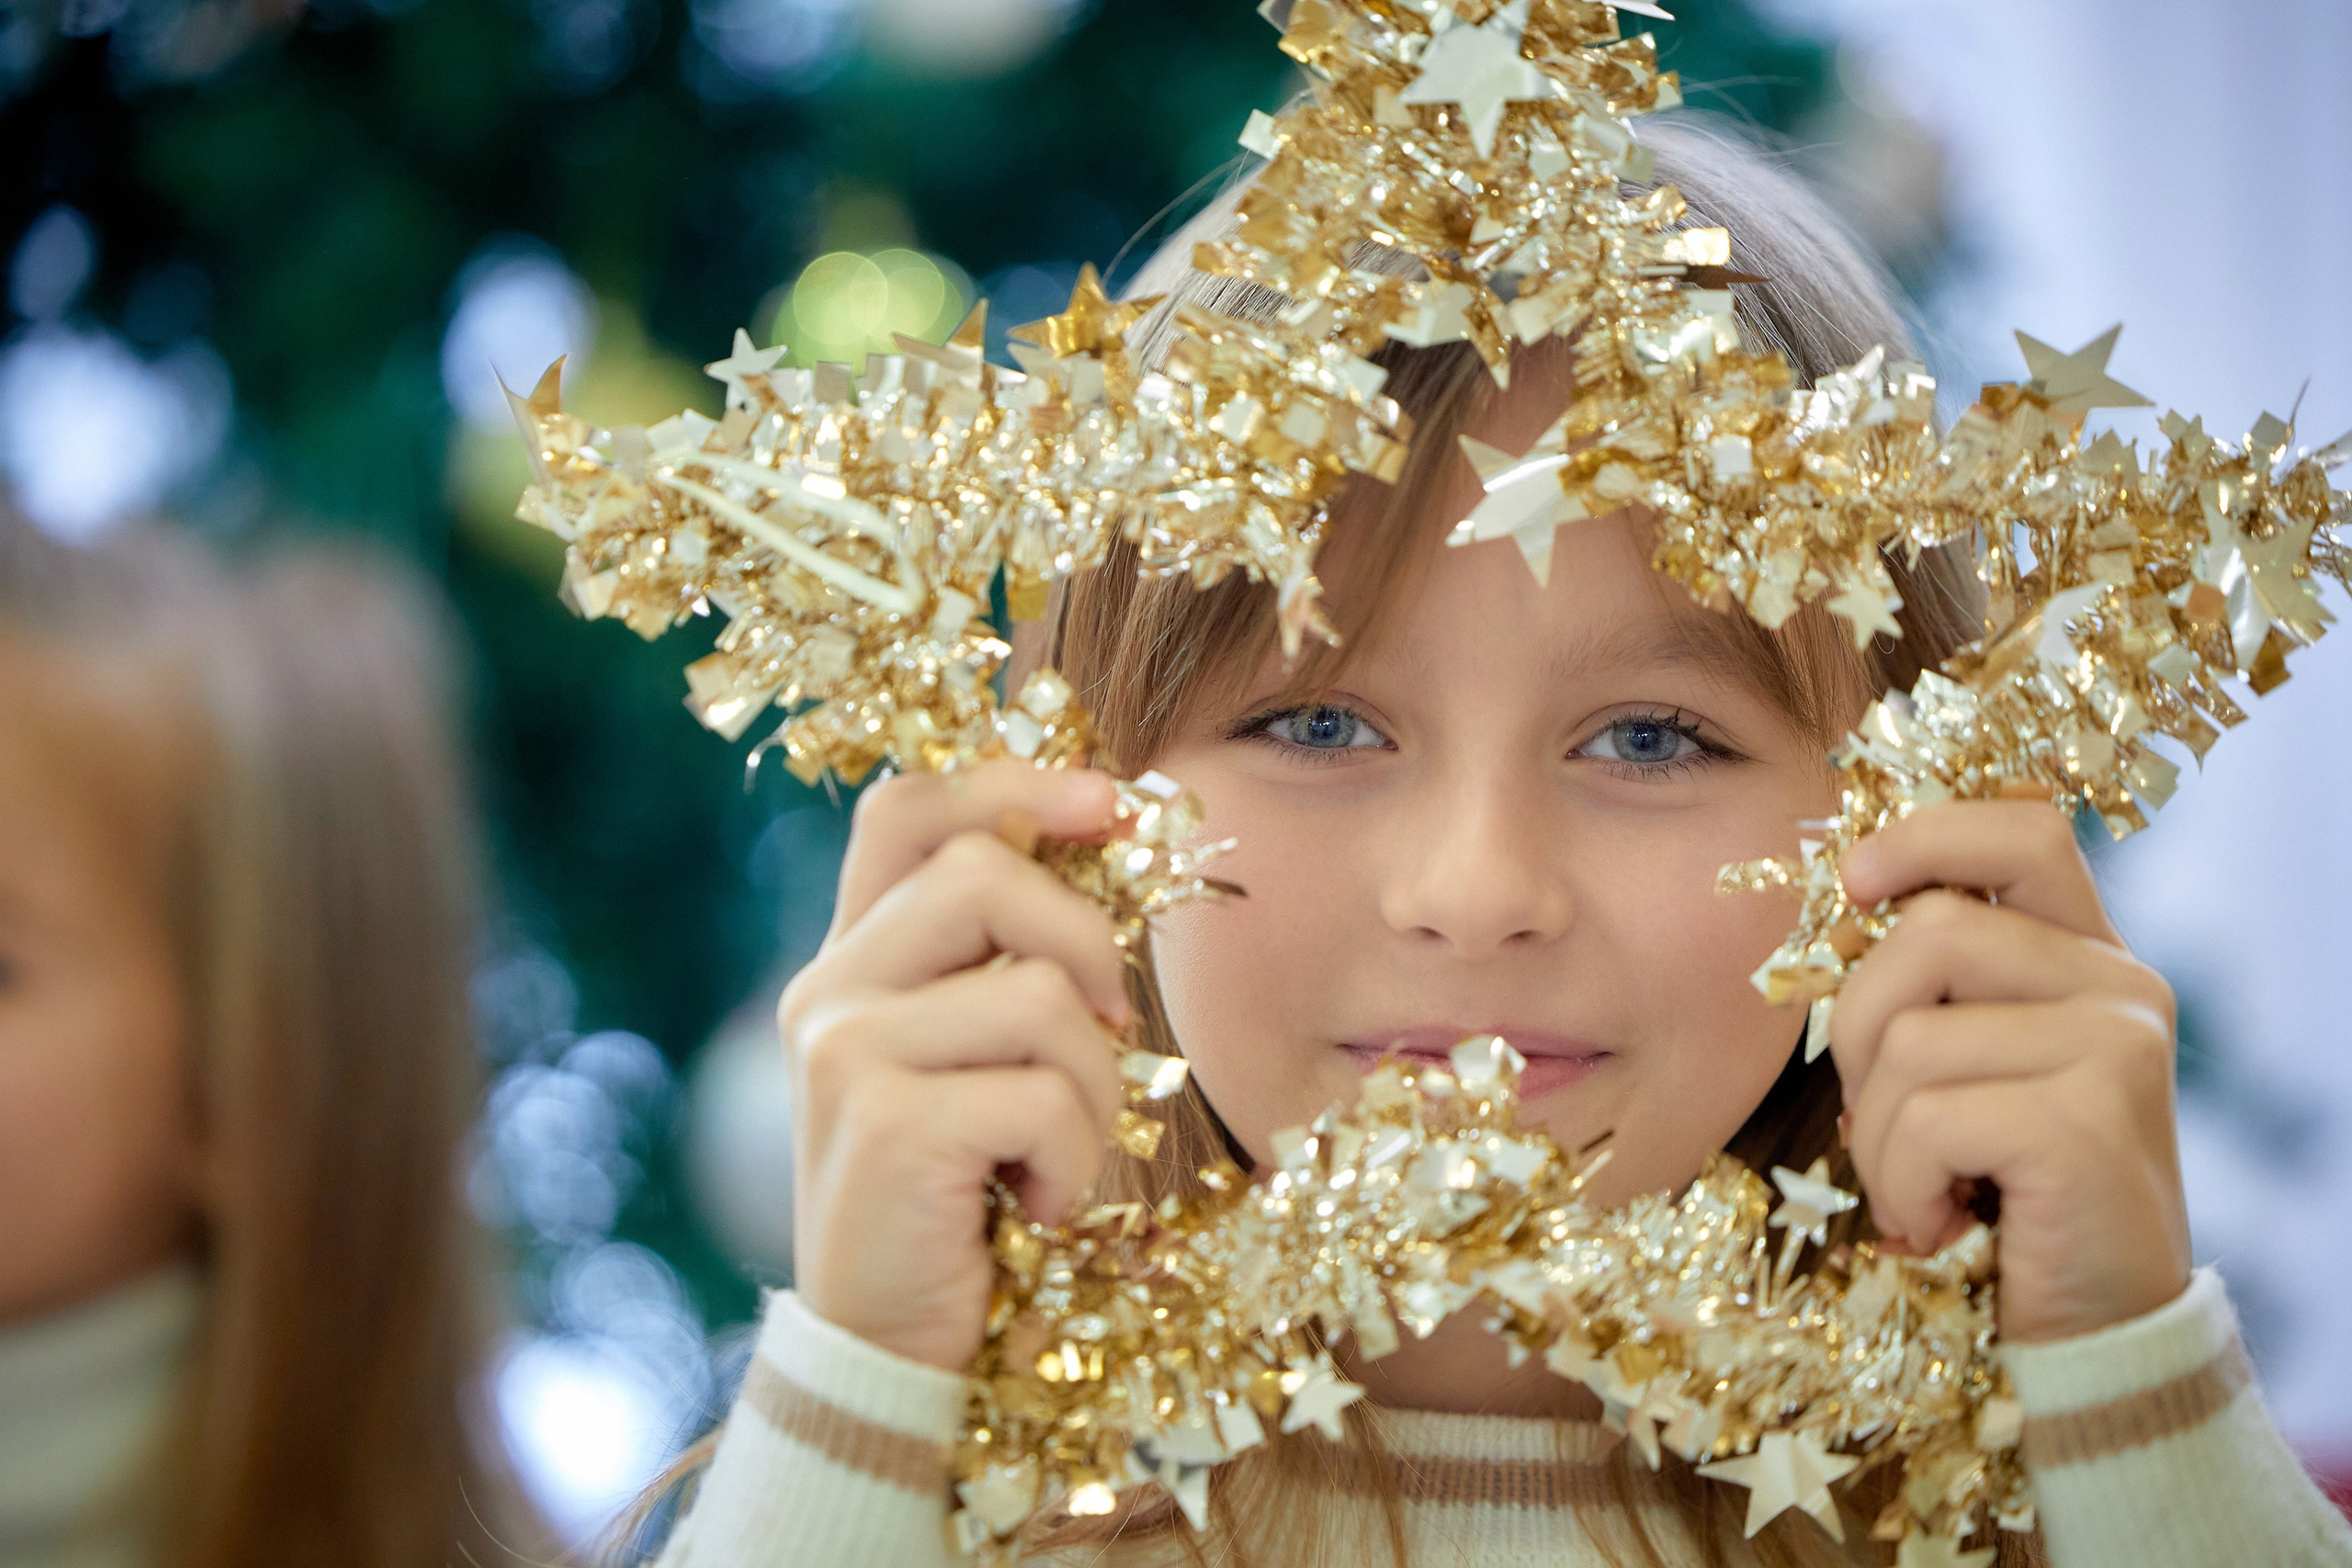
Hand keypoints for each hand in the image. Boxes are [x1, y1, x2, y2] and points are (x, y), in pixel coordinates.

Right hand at [778, 761, 1128, 1370]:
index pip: (905, 810)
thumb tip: (1103, 842)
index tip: (1105, 801)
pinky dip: (1076, 1159)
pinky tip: (1038, 1208)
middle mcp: (828, 991)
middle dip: (1087, 944)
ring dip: (1095, 1086)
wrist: (886, 1352)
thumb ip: (1000, 967)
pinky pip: (1045, 1094)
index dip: (1009, 782)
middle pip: (985, 873)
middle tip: (1113, 1031)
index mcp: (850, 962)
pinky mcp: (887, 1122)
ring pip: (1039, 994)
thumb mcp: (971, 1065)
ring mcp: (847, 1052)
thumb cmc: (957, 1202)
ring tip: (1061, 1155)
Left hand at [1833, 800, 2191, 1344]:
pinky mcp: (2090, 1121)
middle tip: (1881, 1117)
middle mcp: (2120, 984)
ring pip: (1913, 1035)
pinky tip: (1941, 1222)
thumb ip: (1934, 989)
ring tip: (1924, 1186)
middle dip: (1860, 1029)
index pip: (2023, 827)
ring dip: (1880, 1132)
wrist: (2093, 1332)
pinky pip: (1929, 1118)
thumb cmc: (2005, 1195)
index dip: (1924, 834)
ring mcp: (2117, 1047)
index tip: (1853, 885)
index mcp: (2088, 956)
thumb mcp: (1968, 1070)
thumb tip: (1839, 905)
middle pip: (1929, 930)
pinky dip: (1901, 1183)